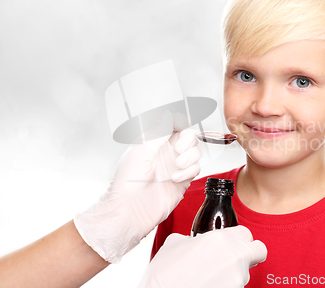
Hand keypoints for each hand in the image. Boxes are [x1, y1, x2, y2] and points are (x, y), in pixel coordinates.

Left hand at [74, 112, 201, 262]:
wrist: (131, 209)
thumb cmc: (128, 180)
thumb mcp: (142, 149)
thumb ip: (159, 131)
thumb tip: (169, 114)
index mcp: (154, 142)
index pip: (173, 125)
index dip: (181, 122)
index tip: (184, 123)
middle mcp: (166, 152)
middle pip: (189, 136)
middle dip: (188, 140)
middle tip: (179, 148)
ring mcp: (175, 166)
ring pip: (195, 152)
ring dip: (189, 157)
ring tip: (177, 165)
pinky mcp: (183, 180)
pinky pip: (196, 169)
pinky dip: (189, 172)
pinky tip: (175, 178)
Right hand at [140, 226, 266, 287]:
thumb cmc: (164, 275)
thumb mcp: (174, 244)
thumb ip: (192, 239)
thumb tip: (195, 243)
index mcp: (221, 239)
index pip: (247, 233)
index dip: (239, 239)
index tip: (231, 245)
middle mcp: (234, 258)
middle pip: (259, 251)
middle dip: (250, 254)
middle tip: (233, 260)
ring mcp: (237, 280)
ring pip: (246, 273)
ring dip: (232, 274)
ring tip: (209, 278)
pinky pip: (236, 287)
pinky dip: (226, 286)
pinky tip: (208, 285)